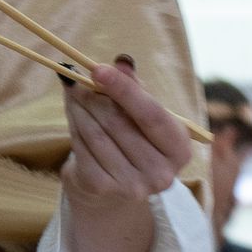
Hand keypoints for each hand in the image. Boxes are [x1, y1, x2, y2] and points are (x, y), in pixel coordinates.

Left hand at [59, 57, 192, 251]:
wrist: (117, 183)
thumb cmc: (136, 137)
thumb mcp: (143, 112)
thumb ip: (136, 88)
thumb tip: (122, 62)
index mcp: (180, 149)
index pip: (151, 114)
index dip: (124, 90)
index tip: (98, 69)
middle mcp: (161, 173)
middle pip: (118, 123)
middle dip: (93, 95)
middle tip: (75, 75)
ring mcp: (132, 185)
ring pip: (95, 134)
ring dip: (79, 107)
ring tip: (72, 90)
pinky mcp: (103, 189)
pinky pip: (82, 148)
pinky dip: (74, 126)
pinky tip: (73, 113)